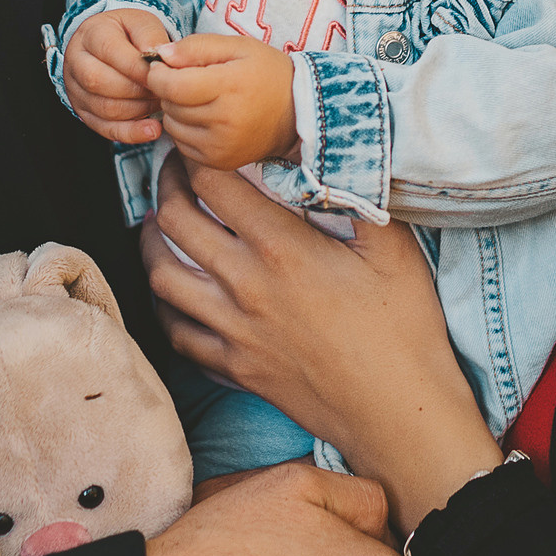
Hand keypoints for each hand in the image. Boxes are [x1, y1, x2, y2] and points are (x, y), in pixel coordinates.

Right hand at [64, 10, 172, 144]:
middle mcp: (76, 62)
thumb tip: (158, 55)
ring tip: (161, 102)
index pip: (109, 52)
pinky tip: (152, 130)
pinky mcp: (84, 112)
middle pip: (99, 82)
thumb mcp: (141, 22)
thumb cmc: (128, 33)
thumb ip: (150, 35)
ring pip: (104, 108)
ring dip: (139, 110)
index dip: (138, 68)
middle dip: (138, 90)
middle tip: (163, 89)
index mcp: (90, 34)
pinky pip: (106, 129)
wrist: (109, 43)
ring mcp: (76, 90)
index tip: (162, 74)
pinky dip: (131, 133)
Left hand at [144, 34, 298, 168]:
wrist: (298, 112)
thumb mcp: (238, 47)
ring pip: (172, 127)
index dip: (158, 75)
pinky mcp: (220, 162)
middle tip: (187, 79)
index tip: (163, 67)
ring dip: (176, 111)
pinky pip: (182, 145)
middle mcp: (225, 121)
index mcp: (230, 86)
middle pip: (170, 106)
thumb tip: (160, 54)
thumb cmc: (267, 73)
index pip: (173, 86)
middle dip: (169, 90)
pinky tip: (204, 118)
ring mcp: (222, 146)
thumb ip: (197, 46)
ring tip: (198, 99)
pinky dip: (185, 130)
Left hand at [144, 152, 500, 533]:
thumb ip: (354, 195)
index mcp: (282, 249)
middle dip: (166, 186)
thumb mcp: (393, 247)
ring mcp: (234, 333)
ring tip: (158, 223)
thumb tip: (328, 155)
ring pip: (163, 279)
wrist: (399, 414)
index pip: (214, 184)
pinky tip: (174, 290)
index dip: (196, 154)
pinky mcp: (235, 369)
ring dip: (151, 243)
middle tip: (173, 169)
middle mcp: (246, 287)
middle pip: (176, 224)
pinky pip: (179, 334)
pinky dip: (166, 306)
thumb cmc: (404, 330)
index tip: (198, 141)